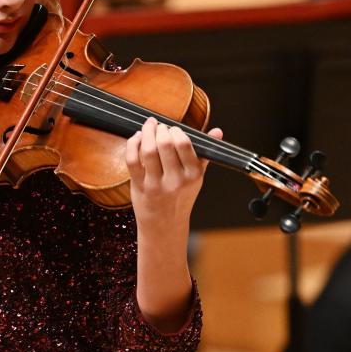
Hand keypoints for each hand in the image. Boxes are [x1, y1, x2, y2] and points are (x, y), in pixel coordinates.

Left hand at [126, 116, 222, 232]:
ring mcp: (156, 184)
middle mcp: (176, 180)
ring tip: (148, 128)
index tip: (172, 128)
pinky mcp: (140, 186)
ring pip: (148, 151)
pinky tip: (137, 138)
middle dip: (160, 129)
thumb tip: (218, 131)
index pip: (184, 143)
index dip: (175, 131)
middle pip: (165, 144)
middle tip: (158, 126)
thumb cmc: (181, 197)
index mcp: (193, 175)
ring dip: (146, 133)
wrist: (165, 224)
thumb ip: (205, 152)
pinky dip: (133, 145)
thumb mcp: (197, 177)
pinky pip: (132, 160)